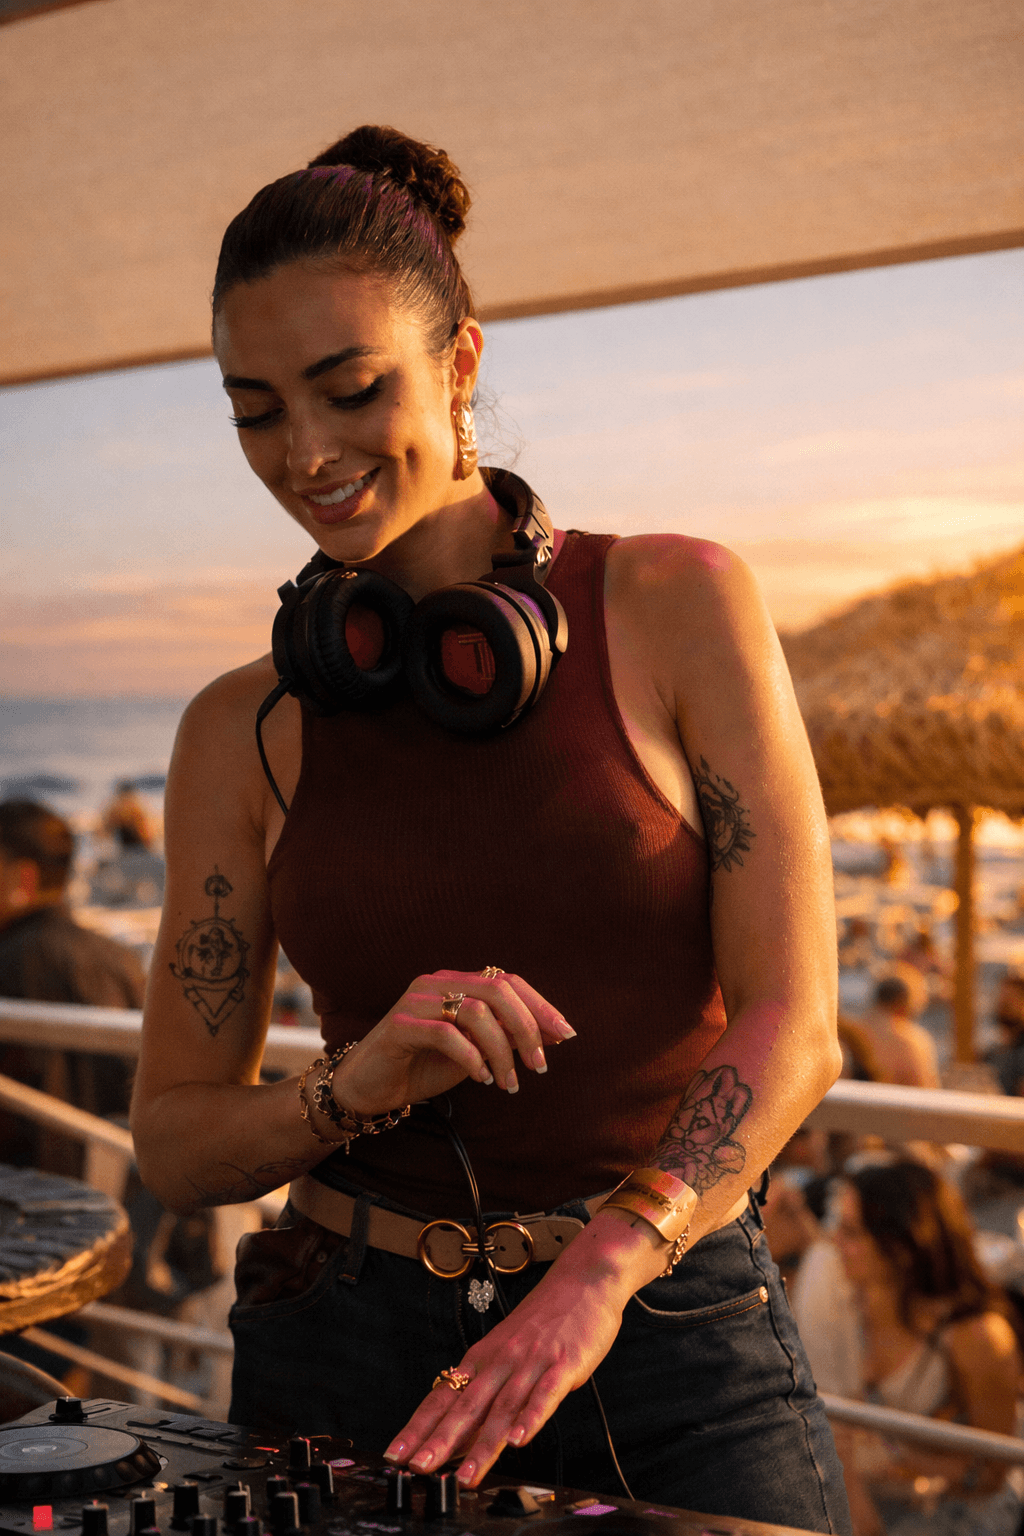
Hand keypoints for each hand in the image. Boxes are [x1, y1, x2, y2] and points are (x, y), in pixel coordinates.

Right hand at [332, 970, 575, 1117]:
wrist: (369, 1087)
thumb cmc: (424, 1066)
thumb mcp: (475, 1051)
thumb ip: (505, 1037)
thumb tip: (552, 1035)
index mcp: (456, 982)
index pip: (508, 981)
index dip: (540, 1005)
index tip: (565, 1036)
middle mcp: (437, 982)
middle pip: (497, 990)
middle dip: (527, 1028)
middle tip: (539, 1065)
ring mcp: (417, 1000)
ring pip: (475, 1012)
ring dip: (501, 1051)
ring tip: (507, 1083)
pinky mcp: (400, 1025)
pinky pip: (446, 1034)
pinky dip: (472, 1058)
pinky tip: (481, 1079)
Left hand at [383, 1210, 664, 1487]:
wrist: (583, 1278)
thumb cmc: (546, 1319)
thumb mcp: (507, 1350)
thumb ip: (487, 1393)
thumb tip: (460, 1436)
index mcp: (482, 1359)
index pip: (442, 1397)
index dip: (418, 1428)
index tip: (396, 1455)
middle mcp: (501, 1361)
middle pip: (465, 1406)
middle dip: (440, 1441)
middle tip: (419, 1469)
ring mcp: (531, 1362)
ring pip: (502, 1408)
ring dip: (483, 1445)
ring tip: (467, 1476)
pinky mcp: (563, 1363)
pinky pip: (545, 1394)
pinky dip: (531, 1417)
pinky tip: (520, 1440)